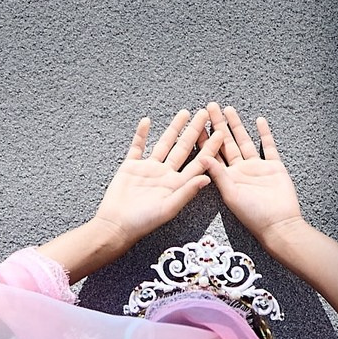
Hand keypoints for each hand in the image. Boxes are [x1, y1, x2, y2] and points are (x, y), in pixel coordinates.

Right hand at [87, 108, 219, 254]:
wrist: (116, 225)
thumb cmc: (143, 222)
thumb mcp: (169, 208)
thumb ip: (187, 192)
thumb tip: (208, 178)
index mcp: (177, 184)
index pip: (198, 162)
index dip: (210, 147)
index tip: (221, 133)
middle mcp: (165, 174)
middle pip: (184, 148)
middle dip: (195, 130)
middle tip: (205, 113)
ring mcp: (148, 169)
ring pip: (164, 143)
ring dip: (174, 128)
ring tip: (184, 113)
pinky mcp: (131, 166)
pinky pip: (137, 147)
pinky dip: (141, 134)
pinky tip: (146, 121)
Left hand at [201, 105, 303, 247]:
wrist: (280, 223)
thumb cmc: (253, 216)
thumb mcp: (231, 195)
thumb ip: (219, 175)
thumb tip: (203, 157)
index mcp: (227, 178)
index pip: (212, 154)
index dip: (205, 138)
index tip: (196, 122)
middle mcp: (240, 171)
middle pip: (227, 143)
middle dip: (218, 125)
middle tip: (210, 107)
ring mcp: (257, 168)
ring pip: (244, 142)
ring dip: (237, 126)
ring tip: (229, 109)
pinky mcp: (273, 167)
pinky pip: (268, 147)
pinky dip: (264, 134)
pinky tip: (259, 121)